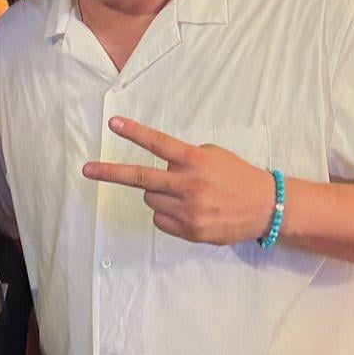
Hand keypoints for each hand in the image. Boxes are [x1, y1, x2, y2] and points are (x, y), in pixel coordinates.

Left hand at [82, 117, 275, 245]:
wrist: (266, 207)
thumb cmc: (238, 176)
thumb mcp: (213, 156)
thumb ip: (185, 158)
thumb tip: (160, 167)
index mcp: (195, 160)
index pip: (158, 143)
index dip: (134, 132)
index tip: (113, 124)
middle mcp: (189, 184)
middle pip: (140, 178)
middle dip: (110, 173)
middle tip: (87, 170)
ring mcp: (188, 209)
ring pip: (150, 200)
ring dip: (157, 194)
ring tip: (182, 193)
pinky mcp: (190, 230)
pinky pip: (161, 220)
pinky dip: (167, 214)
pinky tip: (188, 210)